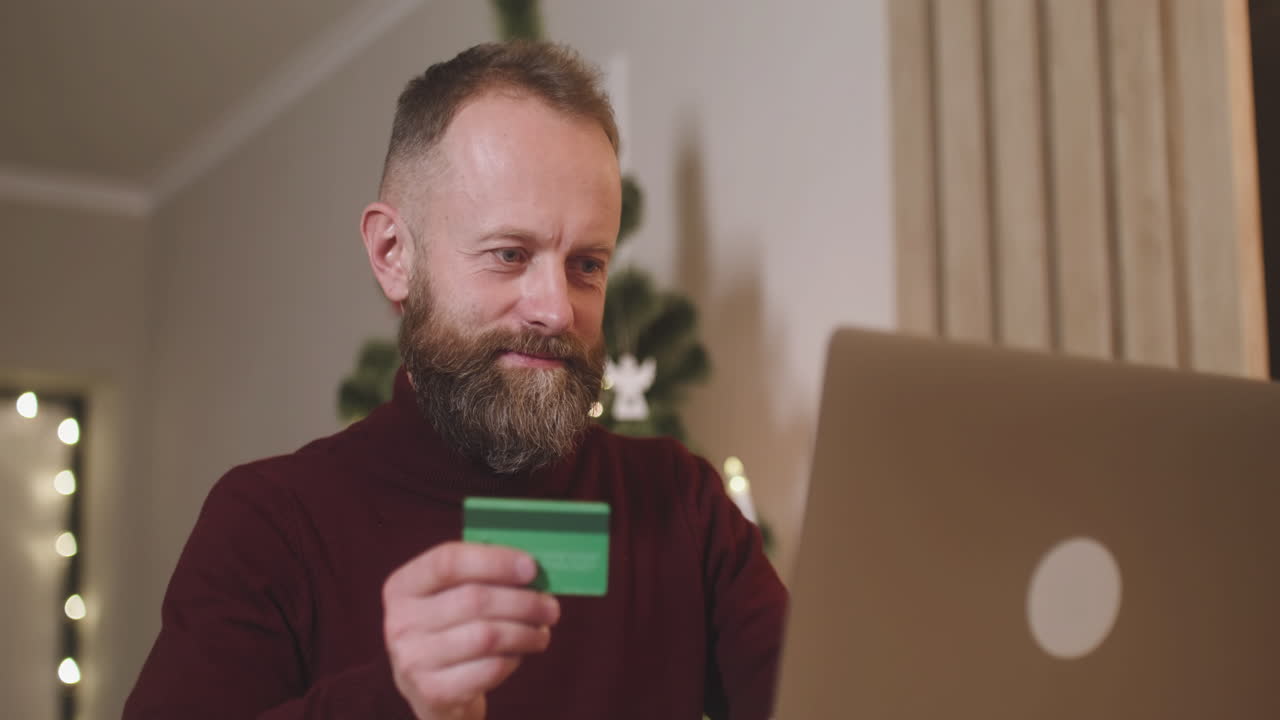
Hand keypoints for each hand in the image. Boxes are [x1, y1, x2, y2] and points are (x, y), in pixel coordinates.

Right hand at [383, 542, 559, 719]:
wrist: (430, 689)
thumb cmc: (450, 629)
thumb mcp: (449, 597)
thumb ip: (480, 576)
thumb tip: (531, 567)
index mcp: (402, 586)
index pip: (448, 561)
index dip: (495, 561)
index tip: (531, 568)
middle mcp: (400, 621)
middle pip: (475, 600)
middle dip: (523, 602)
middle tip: (551, 607)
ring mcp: (413, 660)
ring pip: (487, 636)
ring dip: (525, 632)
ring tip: (542, 631)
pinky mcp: (433, 692)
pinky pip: (489, 669)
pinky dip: (513, 659)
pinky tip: (520, 654)